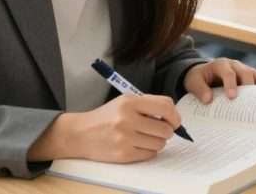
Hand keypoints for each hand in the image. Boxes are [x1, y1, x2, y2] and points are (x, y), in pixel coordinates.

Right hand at [30, 95, 182, 162]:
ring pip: (160, 143)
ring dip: (158, 142)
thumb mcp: (126, 101)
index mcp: (130, 102)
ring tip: (146, 137)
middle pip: (165, 129)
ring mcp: (124, 138)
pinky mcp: (122, 154)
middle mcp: (127, 120)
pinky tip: (139, 145)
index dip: (175, 115)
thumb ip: (150, 104)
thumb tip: (174, 116)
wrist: (80, 134)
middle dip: (167, 131)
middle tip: (158, 130)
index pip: (165, 106)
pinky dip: (149, 151)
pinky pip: (150, 154)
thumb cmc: (107, 116)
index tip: (174, 120)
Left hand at [183, 58, 255, 103]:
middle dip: (248, 87)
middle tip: (247, 103)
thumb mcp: (193, 82)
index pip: (229, 73)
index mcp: (221, 64)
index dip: (231, 85)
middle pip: (246, 73)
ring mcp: (244, 69)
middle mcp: (234, 65)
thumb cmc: (198, 78)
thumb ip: (199, 90)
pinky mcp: (249, 76)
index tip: (231, 97)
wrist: (203, 73)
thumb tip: (208, 100)